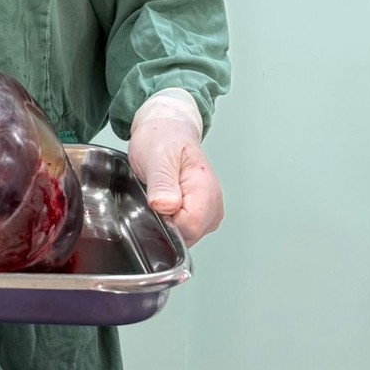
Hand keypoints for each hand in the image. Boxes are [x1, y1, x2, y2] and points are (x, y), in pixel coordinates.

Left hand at [127, 90, 223, 247]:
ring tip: (160, 195)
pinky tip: (164, 203)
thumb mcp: (156, 155)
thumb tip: (167, 206)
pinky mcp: (201, 216)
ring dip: (167, 222)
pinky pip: (183, 231)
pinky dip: (169, 222)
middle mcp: (213, 205)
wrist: (168, 132)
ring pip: (185, 236)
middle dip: (165, 223)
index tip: (155, 201)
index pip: (189, 227)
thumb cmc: (163, 139)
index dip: (166, 221)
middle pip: (188, 236)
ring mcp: (209, 212)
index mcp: (206, 190)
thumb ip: (162, 182)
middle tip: (155, 194)